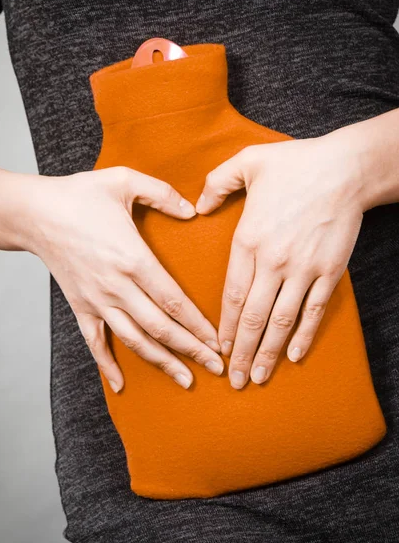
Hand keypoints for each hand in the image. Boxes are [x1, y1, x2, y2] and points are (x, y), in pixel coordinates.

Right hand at [30, 166, 222, 391]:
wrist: (34, 214)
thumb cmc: (79, 196)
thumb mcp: (124, 181)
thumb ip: (163, 194)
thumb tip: (192, 211)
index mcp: (133, 258)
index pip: (173, 300)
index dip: (198, 324)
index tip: (218, 341)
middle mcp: (117, 287)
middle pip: (160, 328)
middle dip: (191, 351)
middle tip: (217, 369)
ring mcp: (97, 301)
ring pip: (134, 341)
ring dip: (162, 363)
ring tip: (186, 381)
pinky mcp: (81, 307)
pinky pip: (95, 343)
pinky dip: (107, 366)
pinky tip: (120, 385)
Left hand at [196, 133, 365, 388]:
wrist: (345, 167)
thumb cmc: (295, 163)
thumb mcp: (247, 163)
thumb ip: (217, 184)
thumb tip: (197, 205)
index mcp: (248, 240)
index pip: (232, 295)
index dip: (224, 326)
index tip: (218, 348)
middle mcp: (273, 261)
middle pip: (253, 317)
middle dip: (241, 351)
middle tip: (233, 380)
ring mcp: (303, 269)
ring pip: (281, 321)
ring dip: (268, 352)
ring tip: (257, 377)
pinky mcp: (329, 271)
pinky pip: (314, 310)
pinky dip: (304, 335)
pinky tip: (295, 356)